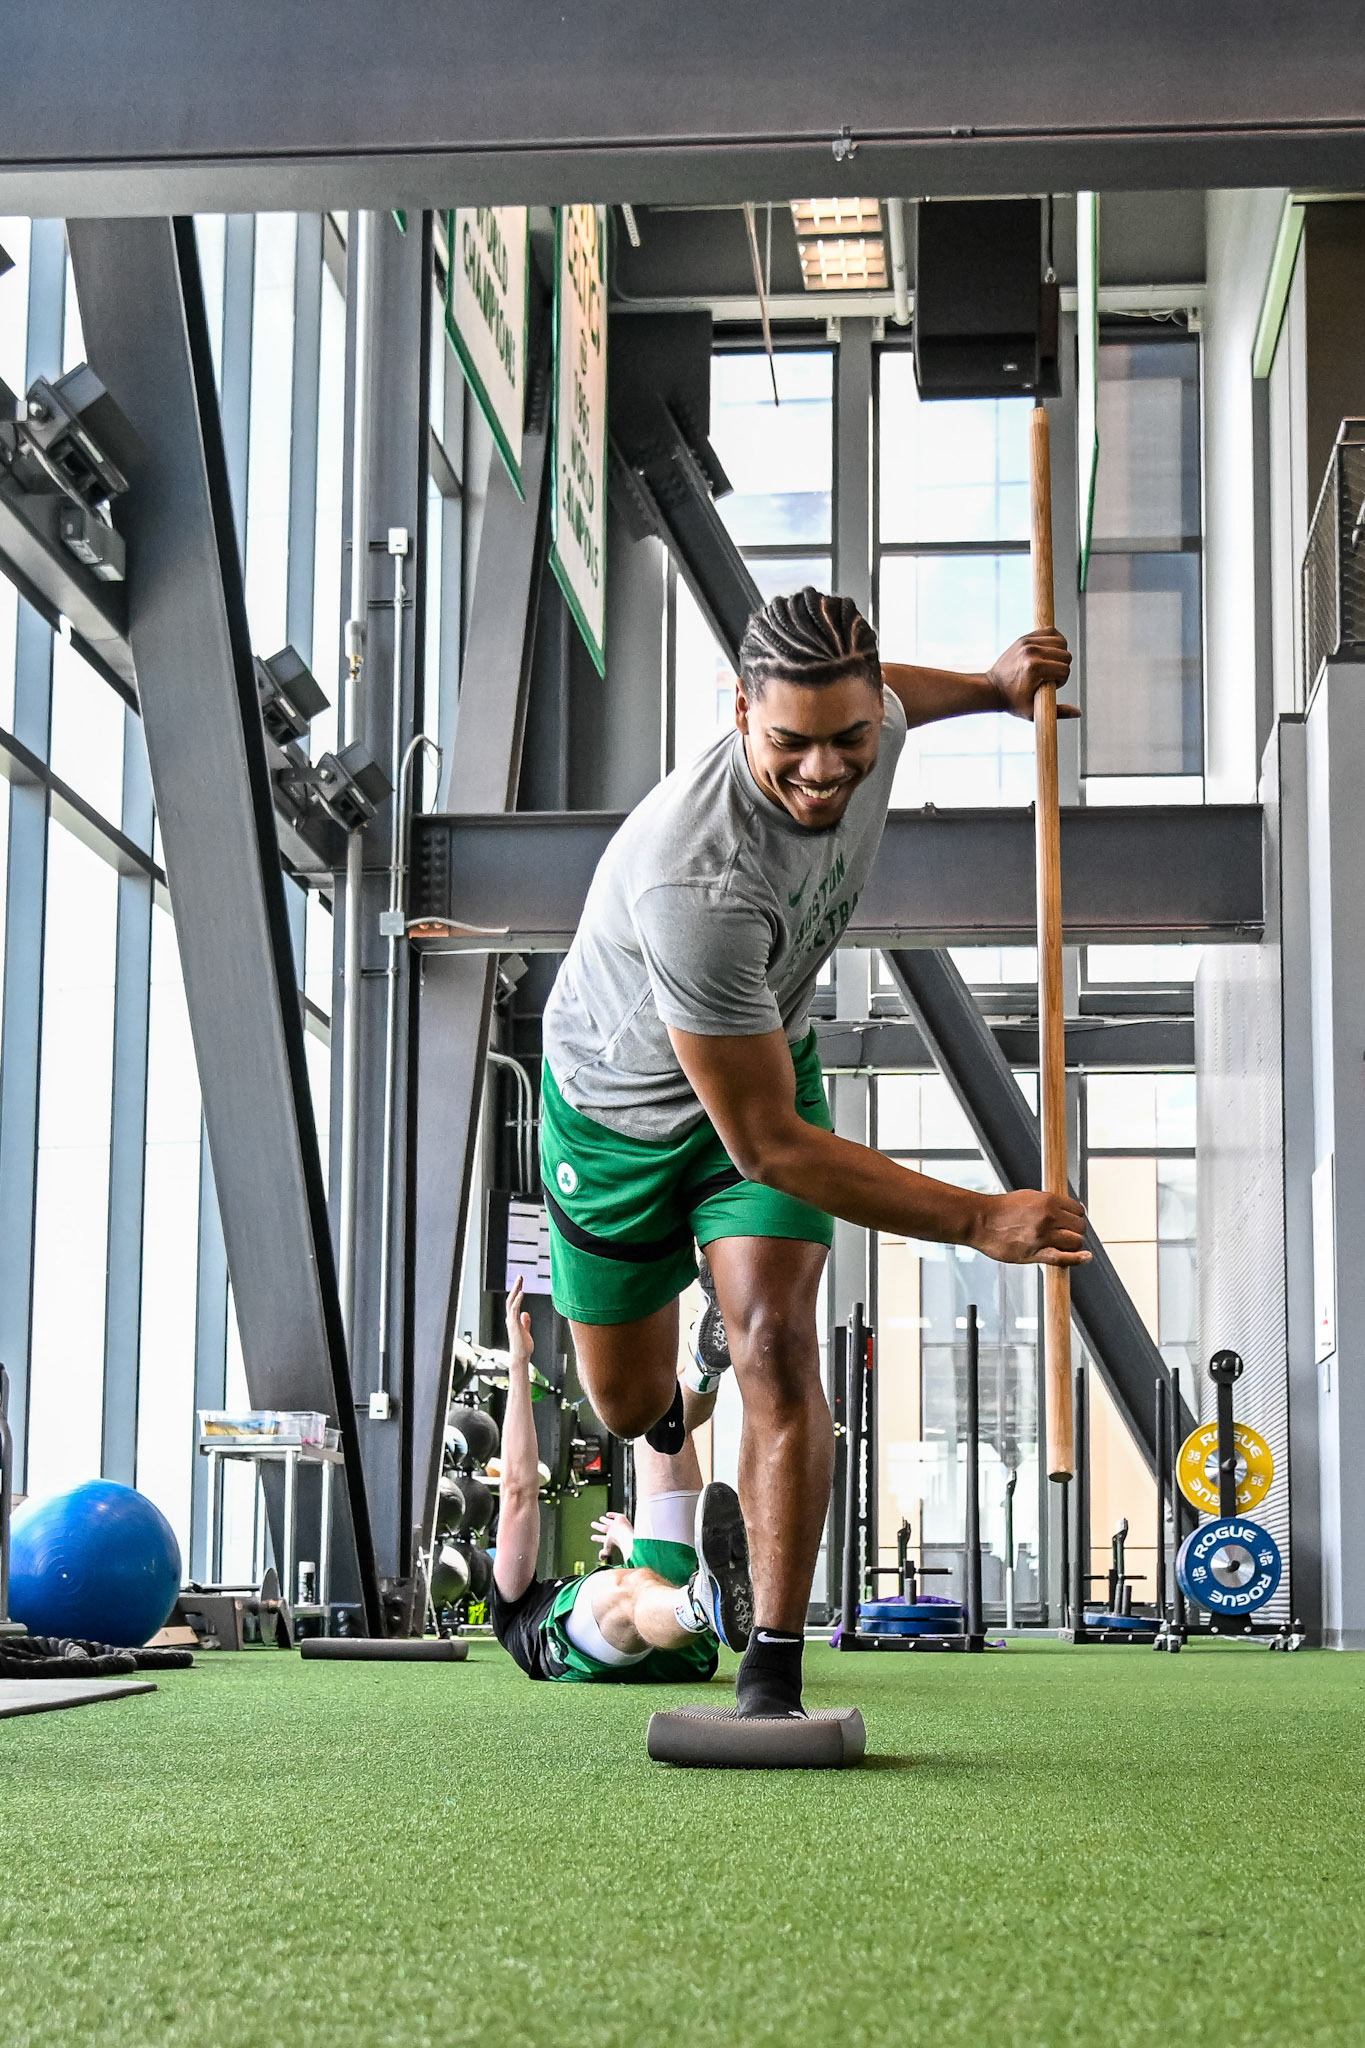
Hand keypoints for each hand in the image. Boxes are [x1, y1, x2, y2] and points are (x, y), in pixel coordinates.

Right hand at [505, 1276, 532, 1360]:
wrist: (520, 1357)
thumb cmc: (523, 1347)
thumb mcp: (526, 1331)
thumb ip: (525, 1323)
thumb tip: (525, 1314)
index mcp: (513, 1320)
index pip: (513, 1302)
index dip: (517, 1293)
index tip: (521, 1284)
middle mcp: (510, 1319)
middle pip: (511, 1299)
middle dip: (515, 1287)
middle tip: (520, 1277)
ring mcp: (511, 1321)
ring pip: (511, 1301)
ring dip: (516, 1290)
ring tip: (520, 1281)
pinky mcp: (514, 1324)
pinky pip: (514, 1309)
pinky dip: (517, 1300)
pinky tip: (522, 1293)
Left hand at [591, 1511, 633, 1563]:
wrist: (625, 1534)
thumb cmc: (617, 1543)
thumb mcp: (608, 1550)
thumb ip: (604, 1553)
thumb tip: (600, 1558)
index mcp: (611, 1539)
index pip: (603, 1538)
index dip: (598, 1538)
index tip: (592, 1537)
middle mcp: (614, 1532)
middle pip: (605, 1528)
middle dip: (598, 1527)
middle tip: (592, 1524)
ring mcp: (617, 1525)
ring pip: (610, 1522)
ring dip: (604, 1520)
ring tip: (600, 1518)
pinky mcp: (621, 1519)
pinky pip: (616, 1516)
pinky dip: (612, 1515)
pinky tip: (608, 1514)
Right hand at [970, 1188, 1090, 1266]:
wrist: (979, 1220)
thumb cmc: (999, 1210)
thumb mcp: (1028, 1197)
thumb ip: (1048, 1204)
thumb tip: (1062, 1210)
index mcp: (1048, 1201)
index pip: (1078, 1210)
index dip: (1077, 1217)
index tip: (1073, 1222)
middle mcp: (1048, 1217)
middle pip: (1080, 1227)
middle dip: (1076, 1231)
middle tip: (1066, 1235)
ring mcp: (1043, 1236)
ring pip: (1075, 1242)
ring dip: (1072, 1245)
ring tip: (1062, 1245)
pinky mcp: (1036, 1252)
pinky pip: (1064, 1258)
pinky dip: (1077, 1260)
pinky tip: (1084, 1258)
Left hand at [986, 630, 1076, 720]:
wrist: (992, 688)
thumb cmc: (1012, 702)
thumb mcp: (1035, 711)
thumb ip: (1059, 712)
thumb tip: (1079, 713)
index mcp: (1035, 668)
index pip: (1065, 669)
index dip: (1061, 681)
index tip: (1049, 686)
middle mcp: (1032, 651)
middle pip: (1065, 655)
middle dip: (1061, 667)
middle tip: (1048, 676)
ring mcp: (1027, 642)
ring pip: (1061, 642)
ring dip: (1060, 654)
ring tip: (1048, 665)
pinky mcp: (1025, 637)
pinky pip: (1051, 632)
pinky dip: (1054, 641)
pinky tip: (1049, 652)